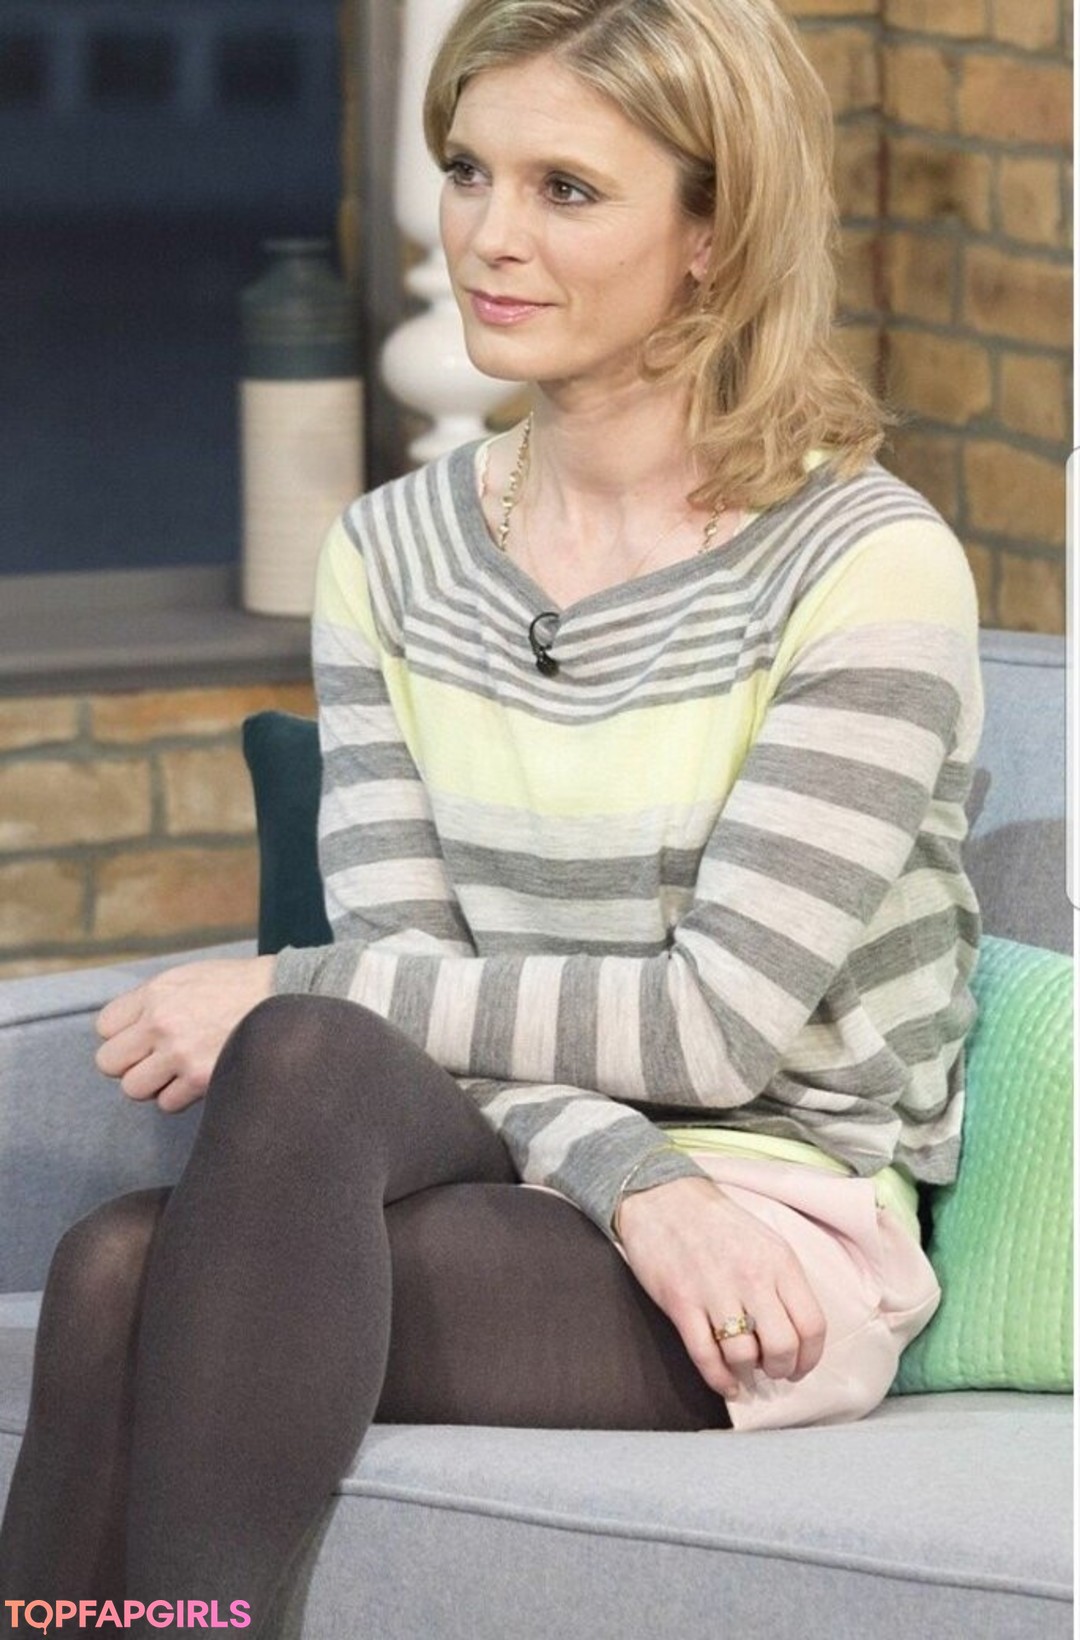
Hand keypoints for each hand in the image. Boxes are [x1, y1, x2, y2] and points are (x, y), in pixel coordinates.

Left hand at [95, 956, 275, 1112]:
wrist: (286, 997)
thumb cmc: (239, 988)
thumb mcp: (189, 977)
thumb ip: (154, 1001)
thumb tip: (127, 1030)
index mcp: (156, 993)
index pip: (105, 1027)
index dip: (122, 1036)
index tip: (140, 1038)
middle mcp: (161, 1023)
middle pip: (109, 1062)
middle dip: (128, 1064)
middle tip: (153, 1060)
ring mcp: (180, 1053)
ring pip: (133, 1089)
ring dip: (152, 1084)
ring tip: (175, 1072)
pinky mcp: (200, 1078)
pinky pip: (167, 1103)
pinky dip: (179, 1096)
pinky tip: (197, 1079)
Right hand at [614, 1175, 825, 1401]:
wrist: (661, 1197)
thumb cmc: (716, 1222)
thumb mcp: (764, 1240)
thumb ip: (782, 1282)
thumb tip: (794, 1333)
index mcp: (779, 1260)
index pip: (812, 1325)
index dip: (810, 1358)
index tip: (800, 1367)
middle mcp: (751, 1276)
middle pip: (782, 1347)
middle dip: (781, 1370)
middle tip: (772, 1370)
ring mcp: (714, 1290)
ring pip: (744, 1356)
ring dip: (747, 1374)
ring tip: (745, 1372)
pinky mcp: (681, 1302)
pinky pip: (705, 1356)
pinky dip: (719, 1379)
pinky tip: (725, 1382)